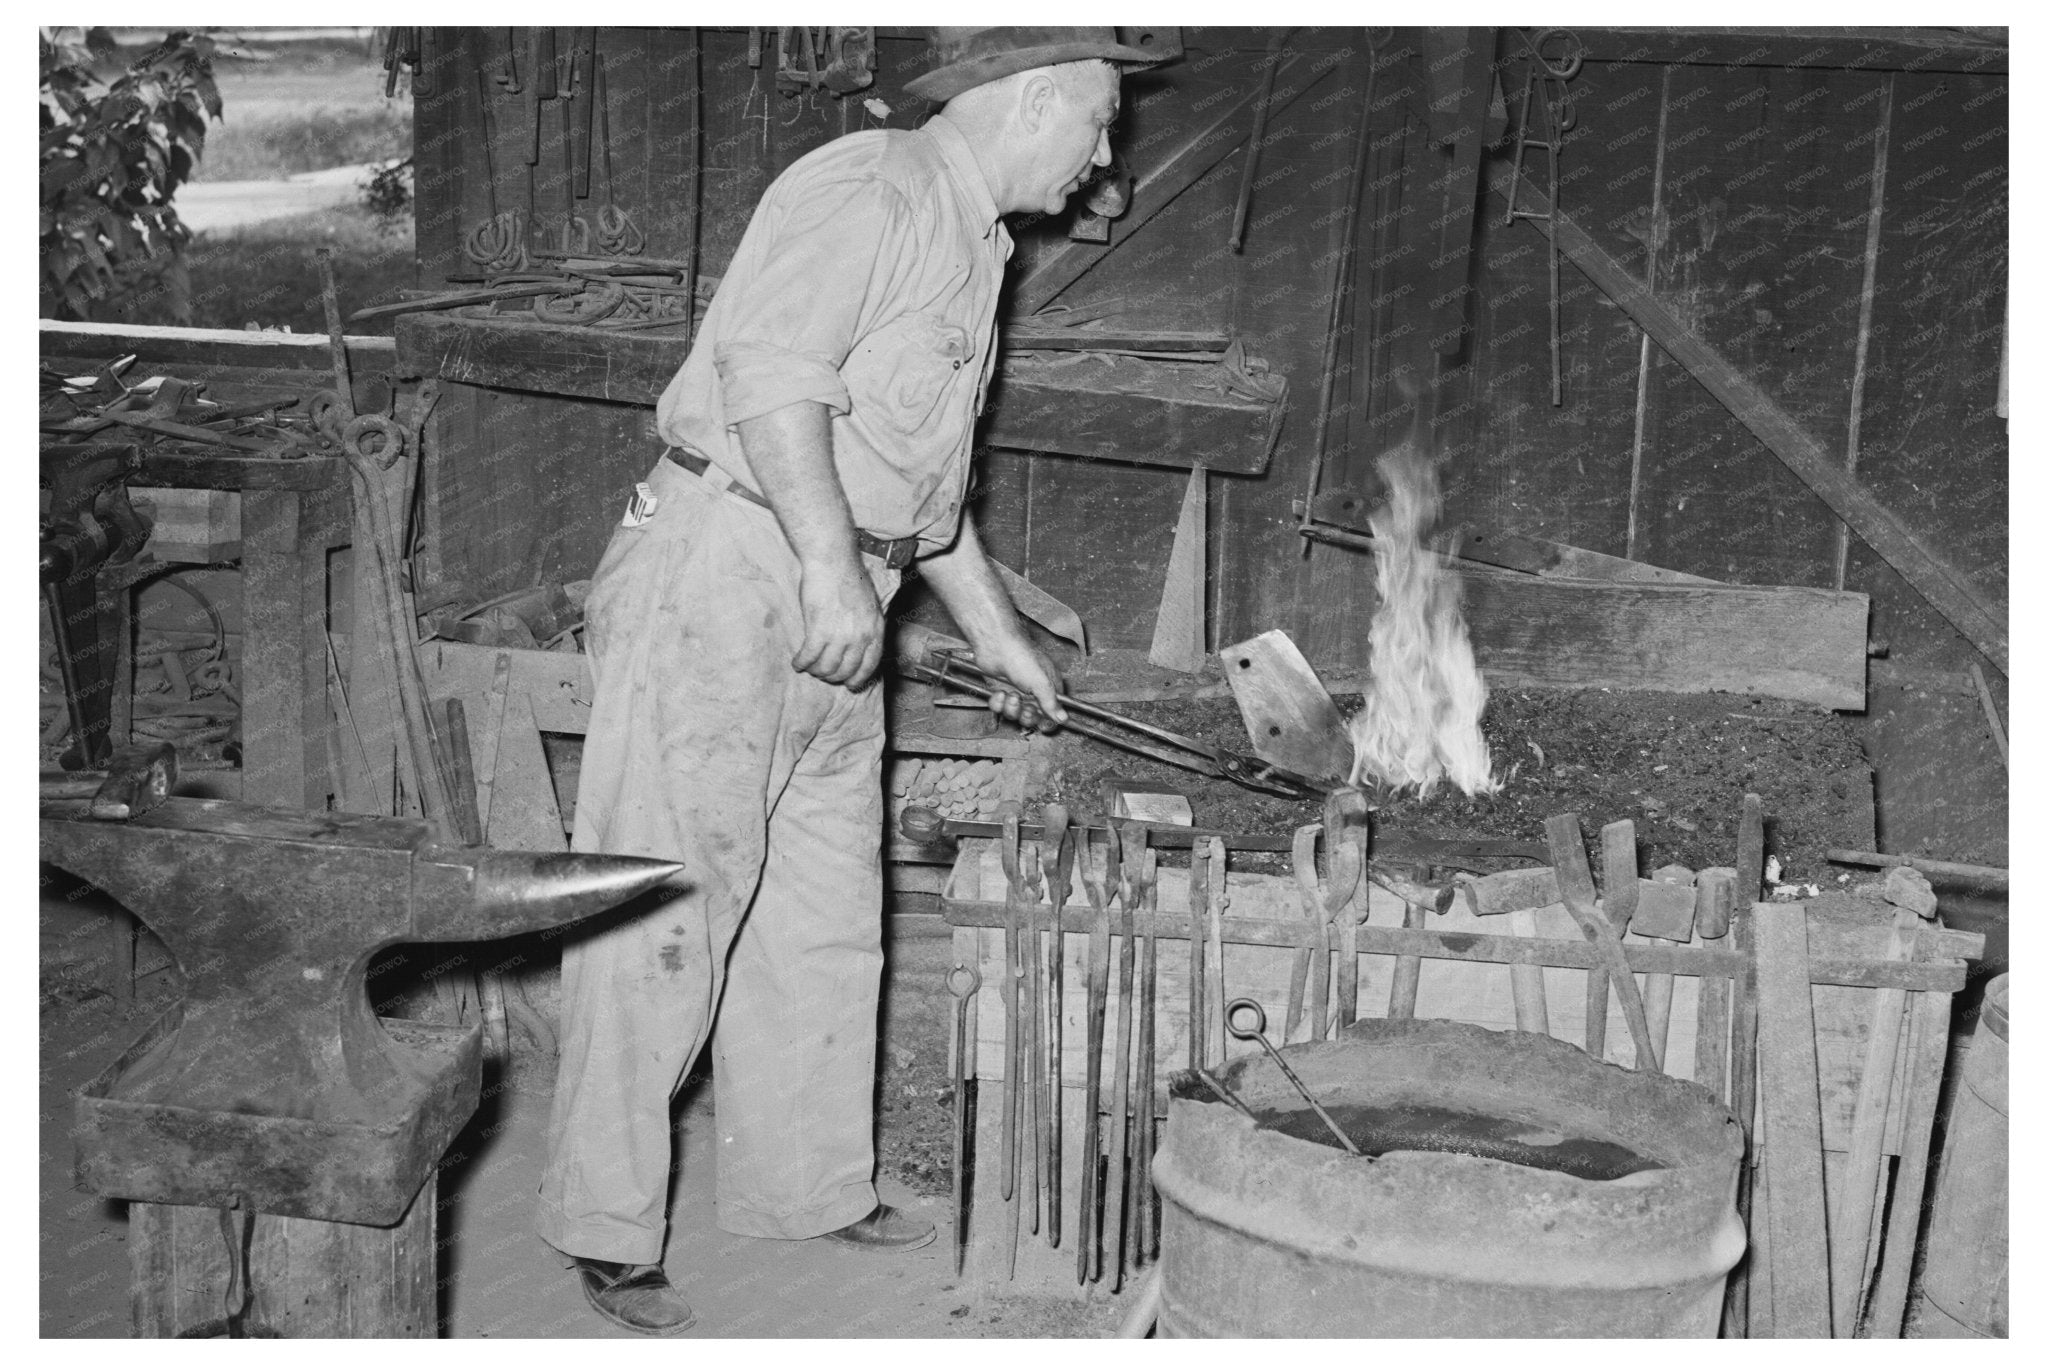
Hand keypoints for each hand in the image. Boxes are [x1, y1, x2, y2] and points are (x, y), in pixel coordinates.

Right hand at [792, 557, 883, 687]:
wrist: (833, 561)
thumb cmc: (848, 577)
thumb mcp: (869, 604)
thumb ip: (866, 626)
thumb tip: (859, 645)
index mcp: (875, 628)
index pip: (870, 665)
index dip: (858, 678)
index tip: (850, 685)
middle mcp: (861, 635)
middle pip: (847, 670)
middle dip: (833, 676)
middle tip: (823, 673)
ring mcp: (841, 635)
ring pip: (827, 667)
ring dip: (816, 670)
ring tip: (809, 667)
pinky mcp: (819, 630)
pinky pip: (809, 656)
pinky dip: (801, 663)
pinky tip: (797, 663)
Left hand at [970, 634, 1066, 732]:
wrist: (995, 646)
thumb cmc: (1021, 657)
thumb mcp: (1042, 683)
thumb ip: (1052, 703)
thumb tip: (1063, 718)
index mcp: (1049, 687)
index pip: (1053, 711)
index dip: (1047, 721)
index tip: (1042, 724)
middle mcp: (1033, 690)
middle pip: (1032, 717)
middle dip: (1027, 715)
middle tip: (1025, 708)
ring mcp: (1016, 690)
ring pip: (1014, 713)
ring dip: (1011, 708)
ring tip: (1011, 695)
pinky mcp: (1000, 690)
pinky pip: (999, 707)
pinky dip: (998, 703)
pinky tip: (999, 692)